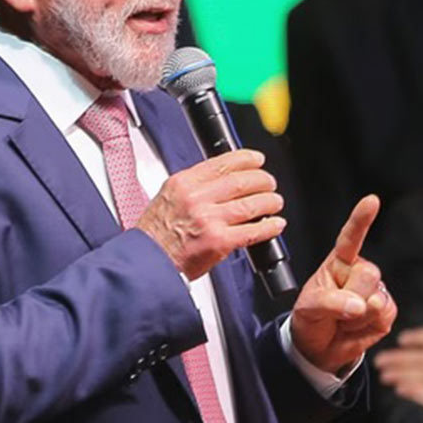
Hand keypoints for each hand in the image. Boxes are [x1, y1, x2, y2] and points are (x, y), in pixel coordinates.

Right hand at [136, 149, 284, 281]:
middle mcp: (197, 198)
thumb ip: (194, 186)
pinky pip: (252, 231)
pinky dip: (269, 227)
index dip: (246, 159)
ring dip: (269, 202)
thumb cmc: (155, 235)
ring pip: (251, 204)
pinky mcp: (219, 241)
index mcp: (184, 183)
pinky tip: (275, 224)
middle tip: (270, 183)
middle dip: (262, 180)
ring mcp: (209, 219)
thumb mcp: (168, 197)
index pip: (223, 163)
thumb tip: (222, 179)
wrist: (147, 263)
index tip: (257, 160)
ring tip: (275, 202)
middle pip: (241, 181)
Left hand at [290, 195, 396, 374]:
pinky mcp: (387, 310)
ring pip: (376, 298)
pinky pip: (384, 314)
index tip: (372, 201)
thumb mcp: (308, 308)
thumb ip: (329, 302)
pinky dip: (367, 326)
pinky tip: (355, 326)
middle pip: (368, 274)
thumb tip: (359, 305)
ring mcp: (376, 290)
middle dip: (351, 295)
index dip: (362, 218)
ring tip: (343, 319)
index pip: (351, 237)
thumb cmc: (311, 320)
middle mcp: (360, 271)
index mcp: (339, 261)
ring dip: (355, 316)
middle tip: (335, 309)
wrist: (319, 349)